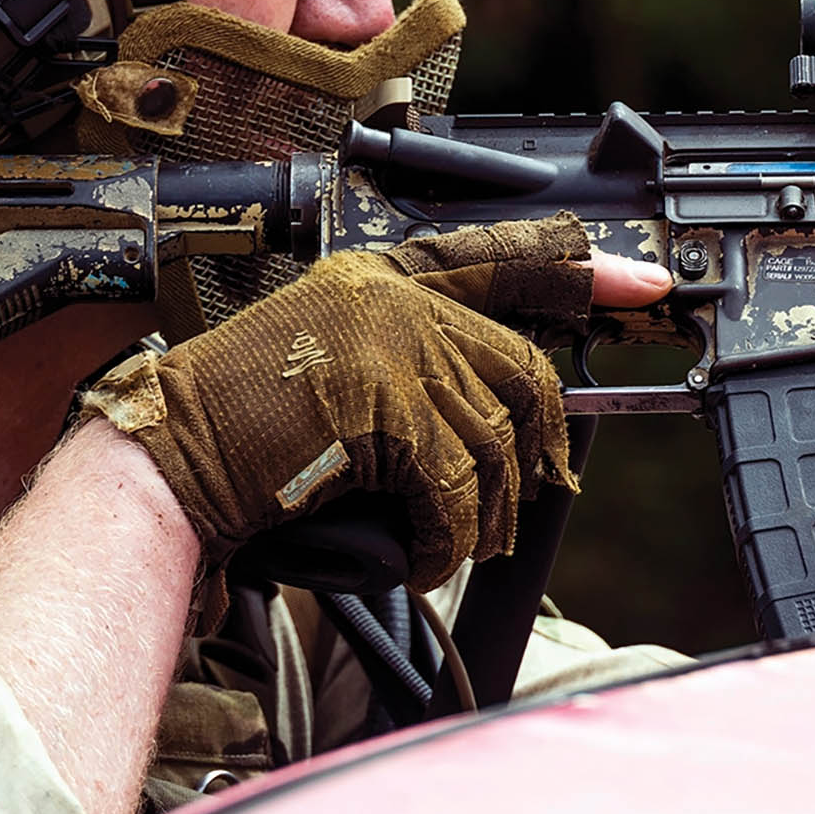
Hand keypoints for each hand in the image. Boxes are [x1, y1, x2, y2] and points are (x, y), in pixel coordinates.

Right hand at [81, 216, 663, 587]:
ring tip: (455, 544)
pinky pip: (461, 487)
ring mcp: (393, 346)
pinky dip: (451, 537)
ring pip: (496, 439)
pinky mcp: (388, 406)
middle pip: (521, 369)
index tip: (646, 285)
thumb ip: (409, 369)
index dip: (581, 270)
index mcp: (380, 281)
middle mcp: (394, 300)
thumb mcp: (334, 375)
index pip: (501, 256)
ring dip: (487, 512)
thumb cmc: (239, 435)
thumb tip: (504, 425)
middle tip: (534, 495)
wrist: (168, 460)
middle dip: (541, 445)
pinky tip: (424, 557)